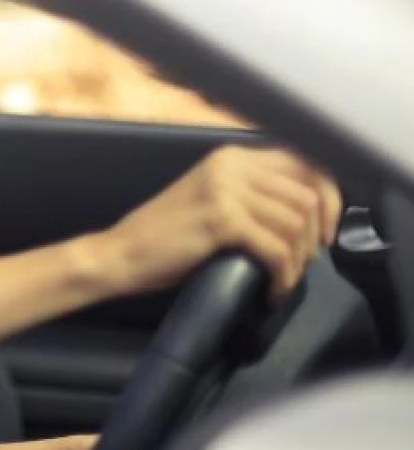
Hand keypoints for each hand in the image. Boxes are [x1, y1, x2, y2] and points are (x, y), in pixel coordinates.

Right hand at [92, 146, 339, 300]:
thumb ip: (252, 195)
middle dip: (315, 236)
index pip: (305, 164)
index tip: (325, 233)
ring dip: (298, 261)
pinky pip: (276, 250)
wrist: (120, 254)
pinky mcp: (221, 220)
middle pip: (307, 195)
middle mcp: (230, 165)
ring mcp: (225, 190)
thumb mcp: (213, 201)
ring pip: (296, 224)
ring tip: (282, 279)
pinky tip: (272, 291)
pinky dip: (282, 277)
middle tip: (302, 264)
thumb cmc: (165, 238)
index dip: (328, 199)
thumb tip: (308, 214)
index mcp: (231, 157)